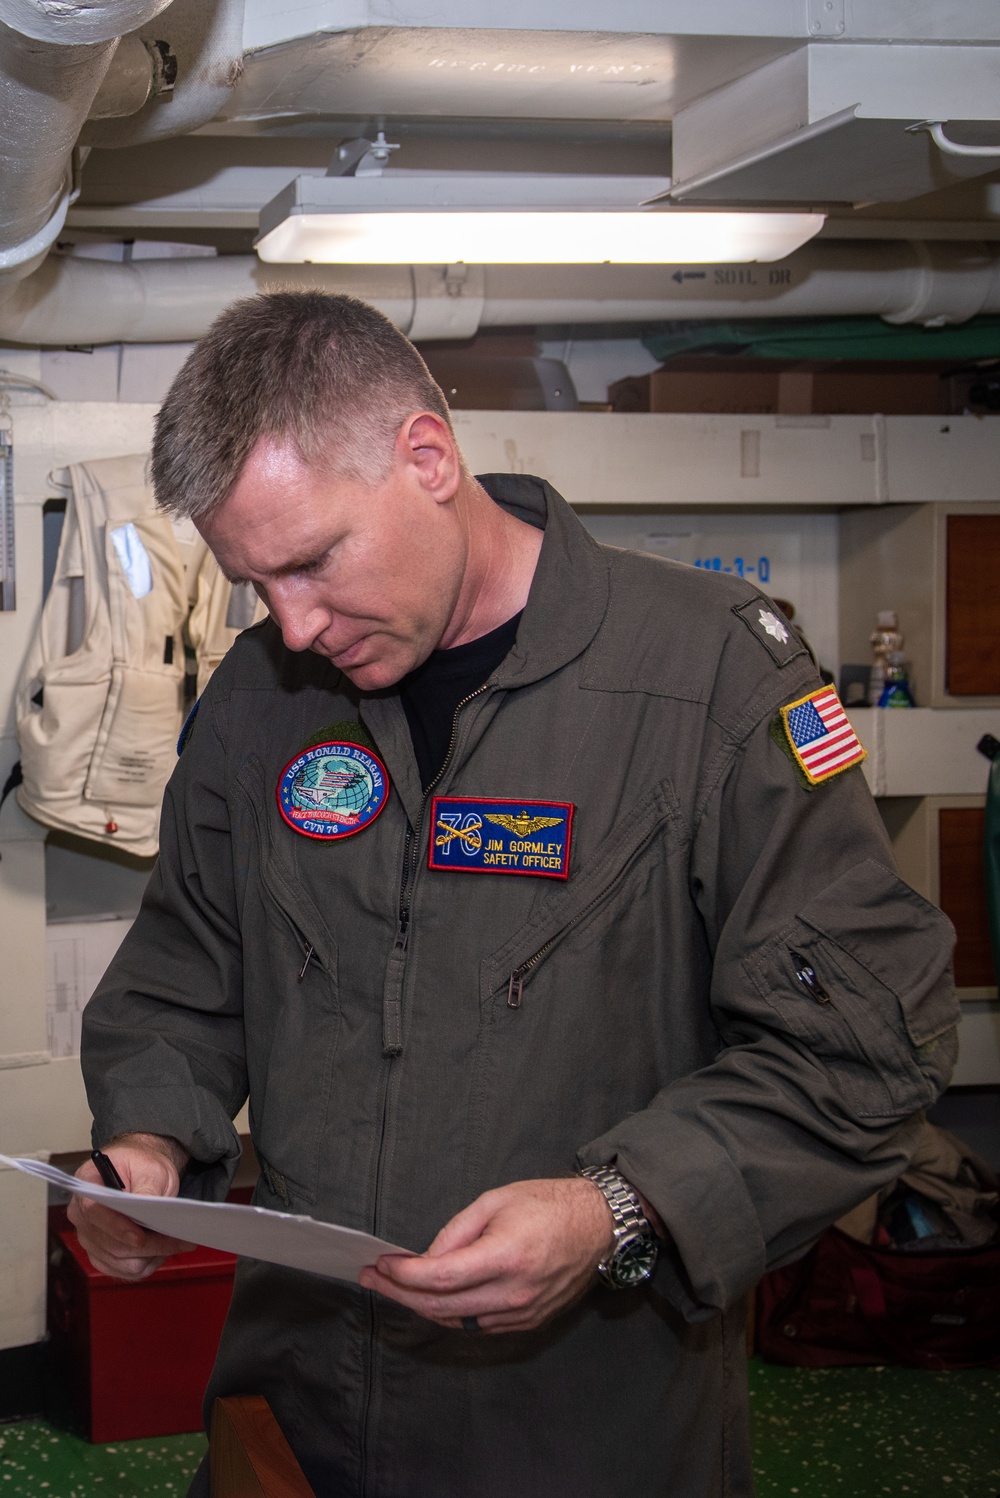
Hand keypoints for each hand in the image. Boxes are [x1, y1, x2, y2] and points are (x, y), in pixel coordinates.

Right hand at [68, 1134, 193, 1281]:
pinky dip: (145, 1264)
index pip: (93, 1211)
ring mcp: (88, 1238)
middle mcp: (80, 1215)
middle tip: (182, 1240)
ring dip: (150, 1256)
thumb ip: (147, 1188)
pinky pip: (122, 1271)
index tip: (141, 1238)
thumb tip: (146, 1208)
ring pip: (119, 1261)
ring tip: (174, 1242)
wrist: (141, 1172)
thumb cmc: (143, 1166)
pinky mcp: (100, 1255)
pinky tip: (160, 1250)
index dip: (116, 1227)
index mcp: (86, 1185)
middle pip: (110, 1243)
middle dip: (148, 1245)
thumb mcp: (151, 1168)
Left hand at [358, 1177, 614, 1334]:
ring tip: (395, 1288)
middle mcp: (513, 1293)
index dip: (404, 1275)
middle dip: (400, 1294)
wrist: (598, 1227)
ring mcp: (522, 1313)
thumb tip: (426, 1258)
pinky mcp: (527, 1322)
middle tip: (373, 1279)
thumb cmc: (548, 1204)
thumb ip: (457, 1230)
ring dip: (421, 1306)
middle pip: (442, 1306)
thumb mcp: (497, 1200)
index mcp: (506, 1256)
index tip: (381, 1264)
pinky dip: (450, 1312)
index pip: (441, 1277)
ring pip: (456, 1321)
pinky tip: (431, 1297)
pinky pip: (477, 1324)